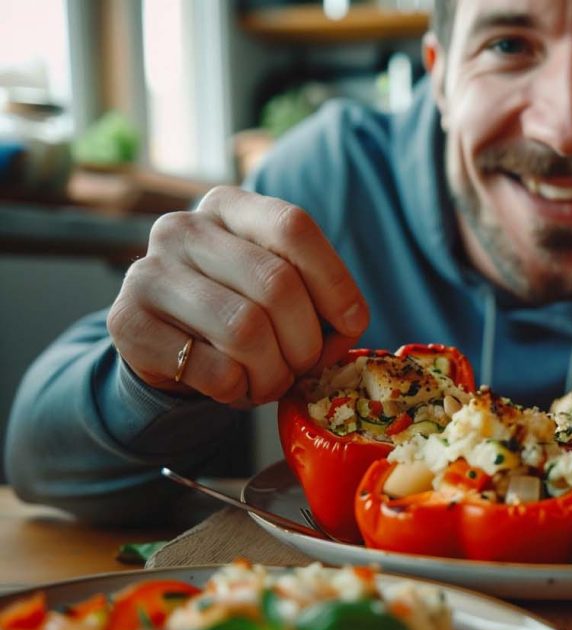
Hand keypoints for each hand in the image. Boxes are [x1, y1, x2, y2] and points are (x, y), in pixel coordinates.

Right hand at [107, 187, 368, 405]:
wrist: (165, 344)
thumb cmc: (240, 310)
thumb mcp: (280, 288)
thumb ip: (319, 296)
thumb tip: (348, 324)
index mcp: (230, 205)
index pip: (293, 227)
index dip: (335, 282)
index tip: (351, 323)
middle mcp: (184, 228)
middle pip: (276, 285)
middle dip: (306, 341)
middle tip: (303, 365)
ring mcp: (148, 272)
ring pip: (245, 330)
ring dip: (274, 373)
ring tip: (270, 380)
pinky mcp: (127, 322)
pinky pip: (213, 368)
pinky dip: (239, 390)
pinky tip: (234, 386)